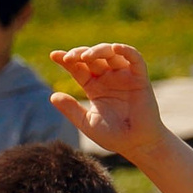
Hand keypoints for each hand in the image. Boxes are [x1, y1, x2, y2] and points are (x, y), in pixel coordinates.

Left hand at [49, 44, 162, 158]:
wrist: (136, 145)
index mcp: (94, 87)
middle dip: (80, 54)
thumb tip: (52, 96)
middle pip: (92, 58)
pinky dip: (127, 51)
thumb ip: (71, 109)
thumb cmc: (112, 136)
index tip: (54, 55)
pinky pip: (135, 59)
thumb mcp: (87, 122)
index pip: (78, 68)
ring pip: (111, 54)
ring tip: (86, 56)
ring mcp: (124, 76)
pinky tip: (115, 48)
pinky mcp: (140, 78)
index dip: (66, 60)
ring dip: (98, 50)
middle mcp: (108, 78)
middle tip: (69, 57)